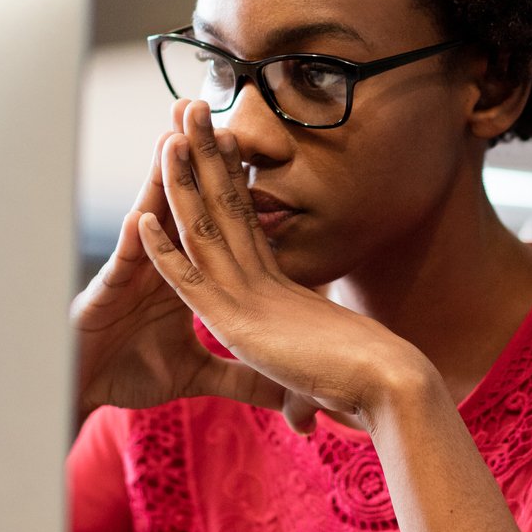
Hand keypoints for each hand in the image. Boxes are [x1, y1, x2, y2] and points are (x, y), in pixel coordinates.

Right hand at [71, 102, 286, 417]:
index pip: (208, 222)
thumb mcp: (197, 376)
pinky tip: (140, 216)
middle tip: (205, 110)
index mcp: (185, 278)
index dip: (225, 185)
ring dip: (163, 181)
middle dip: (193, 158)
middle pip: (182, 203)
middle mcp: (160, 266)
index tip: (245, 144)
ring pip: (152, 220)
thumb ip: (239, 377)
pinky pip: (125, 265)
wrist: (83, 396)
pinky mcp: (109, 297)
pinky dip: (135, 242)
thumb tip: (283, 389)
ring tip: (173, 138)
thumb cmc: (130, 377)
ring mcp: (134, 276)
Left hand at [137, 101, 430, 434]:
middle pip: (227, 206)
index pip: (246, 223)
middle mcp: (262, 280)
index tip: (216, 140)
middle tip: (194, 108)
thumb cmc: (367, 386)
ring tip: (168, 132)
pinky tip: (140, 220)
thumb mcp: (321, 383)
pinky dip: (164, 252)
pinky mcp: (237, 323)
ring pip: (206, 229)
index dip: (228, 179)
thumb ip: (303, 397)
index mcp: (281, 286)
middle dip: (207, 156)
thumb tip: (305, 423)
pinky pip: (192, 280)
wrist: (392, 385)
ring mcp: (249, 296)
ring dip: (182, 181)